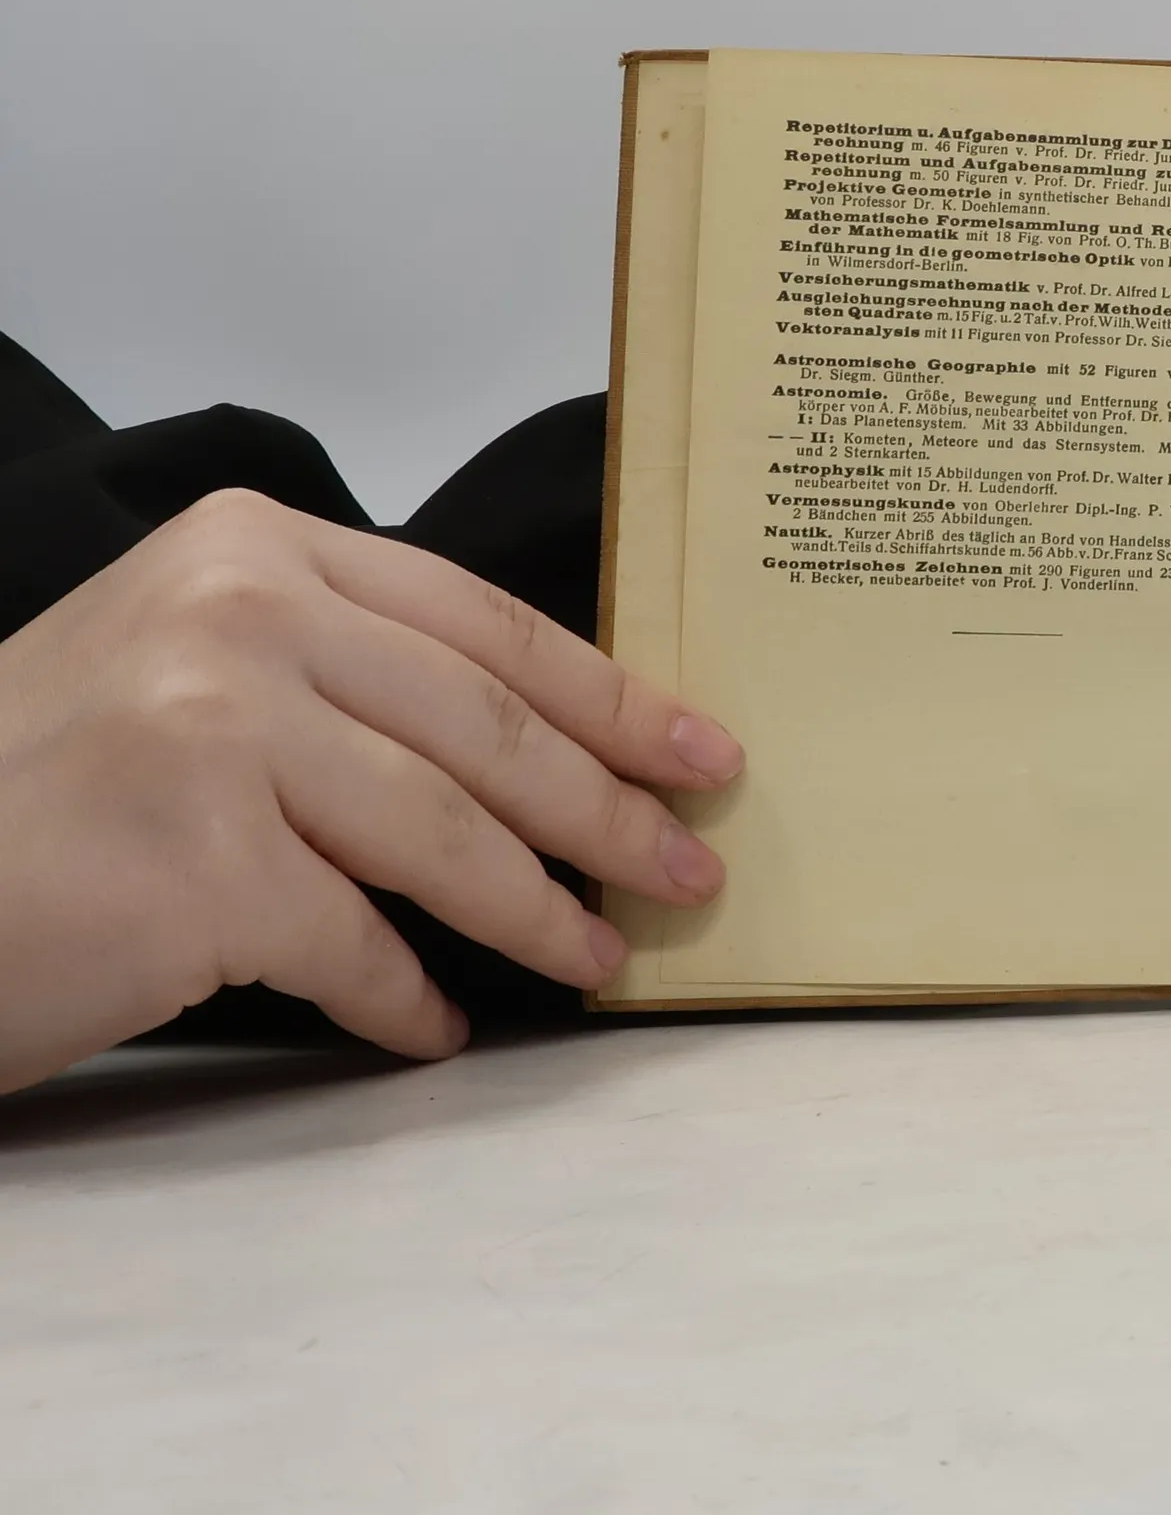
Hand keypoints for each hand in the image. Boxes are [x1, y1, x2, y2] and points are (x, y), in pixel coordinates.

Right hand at [0, 489, 741, 1092]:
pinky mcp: (196, 860)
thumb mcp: (199, 666)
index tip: (702, 751)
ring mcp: (217, 730)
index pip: (487, 624)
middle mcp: (245, 614)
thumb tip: (544, 753)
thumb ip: (350, 675)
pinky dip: (405, 995)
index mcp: (263, 548)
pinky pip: (355, 943)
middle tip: (689, 871)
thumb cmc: (48, 780)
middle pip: (489, 727)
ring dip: (541, 914)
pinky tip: (436, 1025)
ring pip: (446, 835)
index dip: (612, 696)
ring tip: (601, 959)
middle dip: (610, 810)